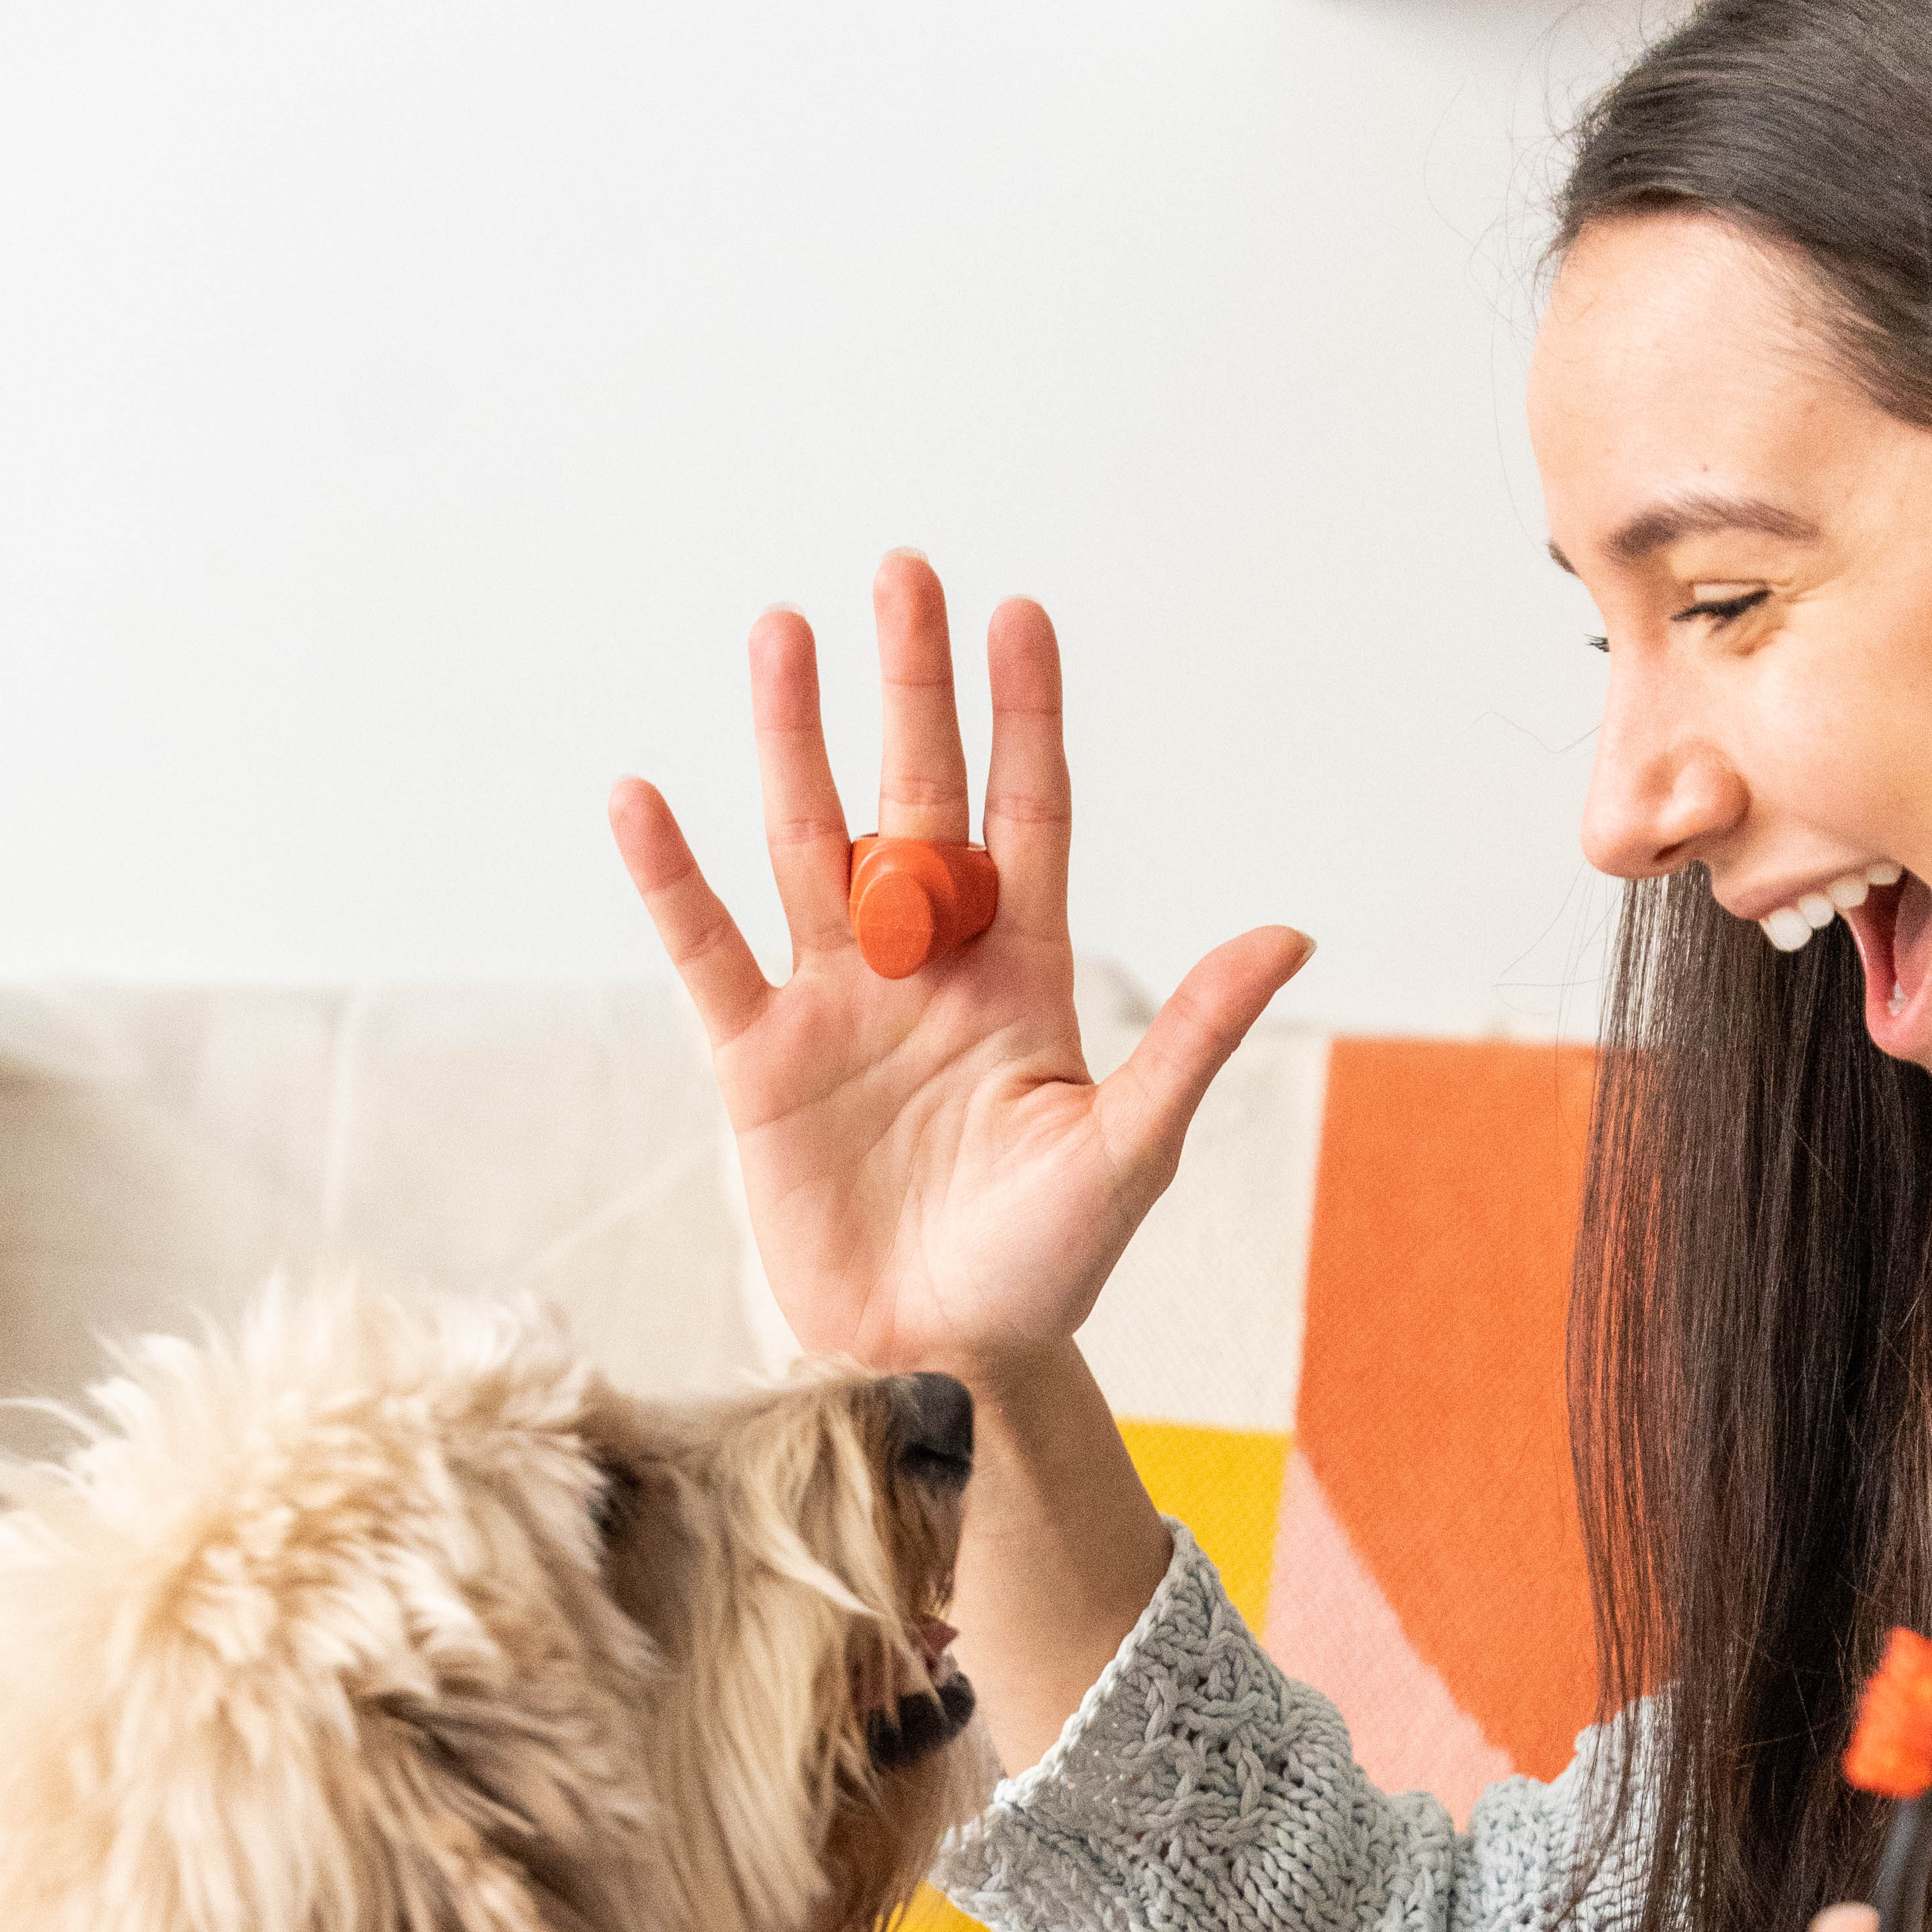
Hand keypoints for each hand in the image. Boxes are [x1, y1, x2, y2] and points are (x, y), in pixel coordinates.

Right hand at [611, 554, 1311, 1382]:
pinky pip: (708, 953)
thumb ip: (1193, 1037)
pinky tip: (640, 798)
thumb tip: (1291, 934)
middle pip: (917, 798)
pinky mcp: (759, 1062)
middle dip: (911, 687)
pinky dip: (671, 882)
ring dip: (795, 741)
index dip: (1024, 718)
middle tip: (903, 572)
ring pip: (809, 843)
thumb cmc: (1045, 1266)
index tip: (1021, 613)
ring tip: (782, 630)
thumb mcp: (1129, 1150)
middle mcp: (928, 968)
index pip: (1028, 817)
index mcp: (1026, 978)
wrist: (939, 1359)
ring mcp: (838, 1005)